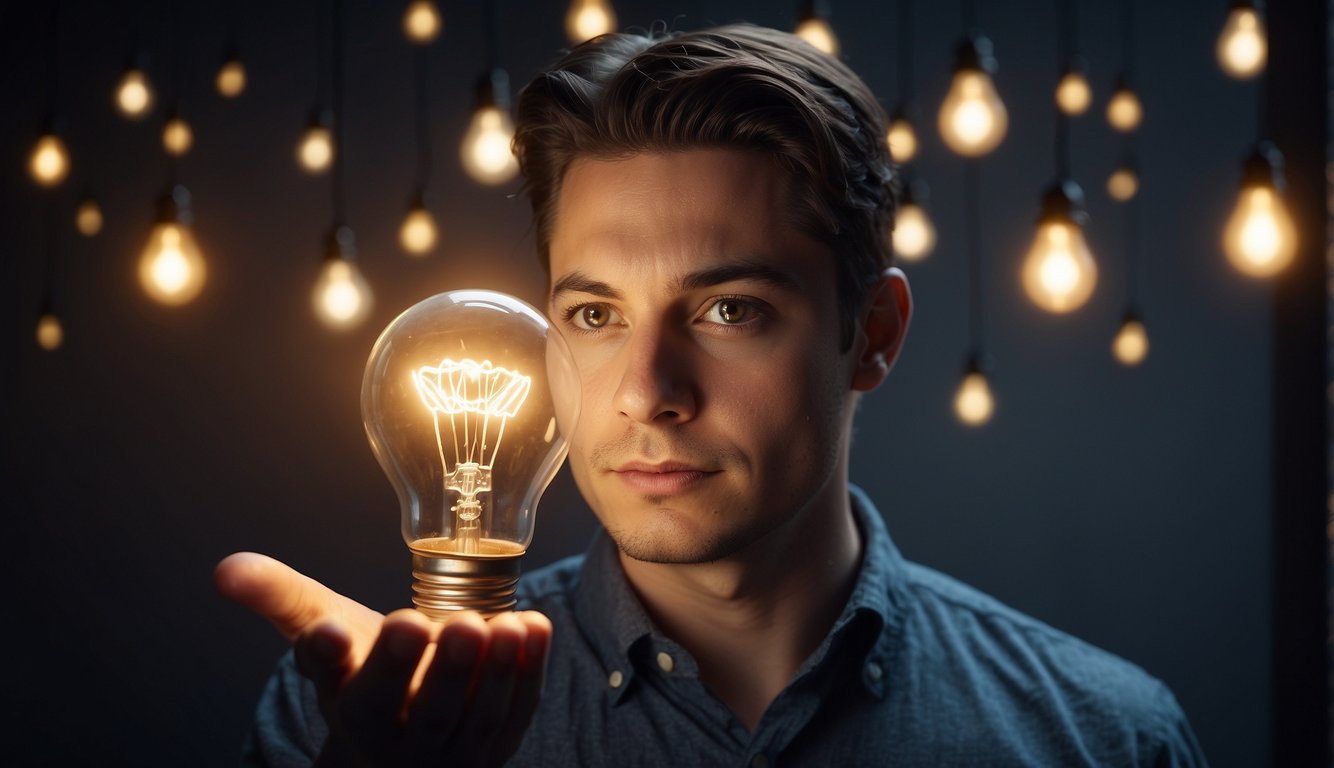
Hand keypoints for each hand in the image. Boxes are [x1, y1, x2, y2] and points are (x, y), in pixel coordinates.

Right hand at [215, 552, 551, 766]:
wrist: (404, 740)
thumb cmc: (363, 673)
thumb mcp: (322, 638)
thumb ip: (282, 600)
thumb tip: (226, 569)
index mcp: (355, 712)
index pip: (345, 691)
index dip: (334, 660)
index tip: (331, 630)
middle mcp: (404, 740)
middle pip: (423, 712)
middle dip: (439, 669)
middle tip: (453, 624)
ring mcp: (456, 750)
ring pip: (478, 717)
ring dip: (495, 672)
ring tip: (504, 625)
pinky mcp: (499, 743)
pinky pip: (517, 711)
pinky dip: (528, 672)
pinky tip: (533, 626)